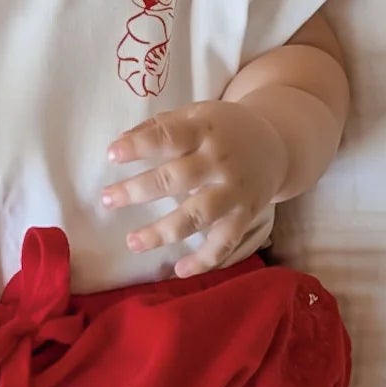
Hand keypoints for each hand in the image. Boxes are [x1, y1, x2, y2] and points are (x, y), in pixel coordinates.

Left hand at [101, 100, 287, 276]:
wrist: (277, 146)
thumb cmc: (223, 129)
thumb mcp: (196, 115)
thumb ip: (160, 126)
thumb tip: (119, 142)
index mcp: (205, 130)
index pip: (169, 136)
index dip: (140, 146)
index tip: (111, 156)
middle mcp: (221, 161)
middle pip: (177, 178)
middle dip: (139, 190)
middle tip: (107, 200)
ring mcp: (234, 191)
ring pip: (197, 215)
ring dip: (163, 231)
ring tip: (132, 242)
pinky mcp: (245, 215)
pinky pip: (225, 242)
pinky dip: (205, 260)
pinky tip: (179, 271)